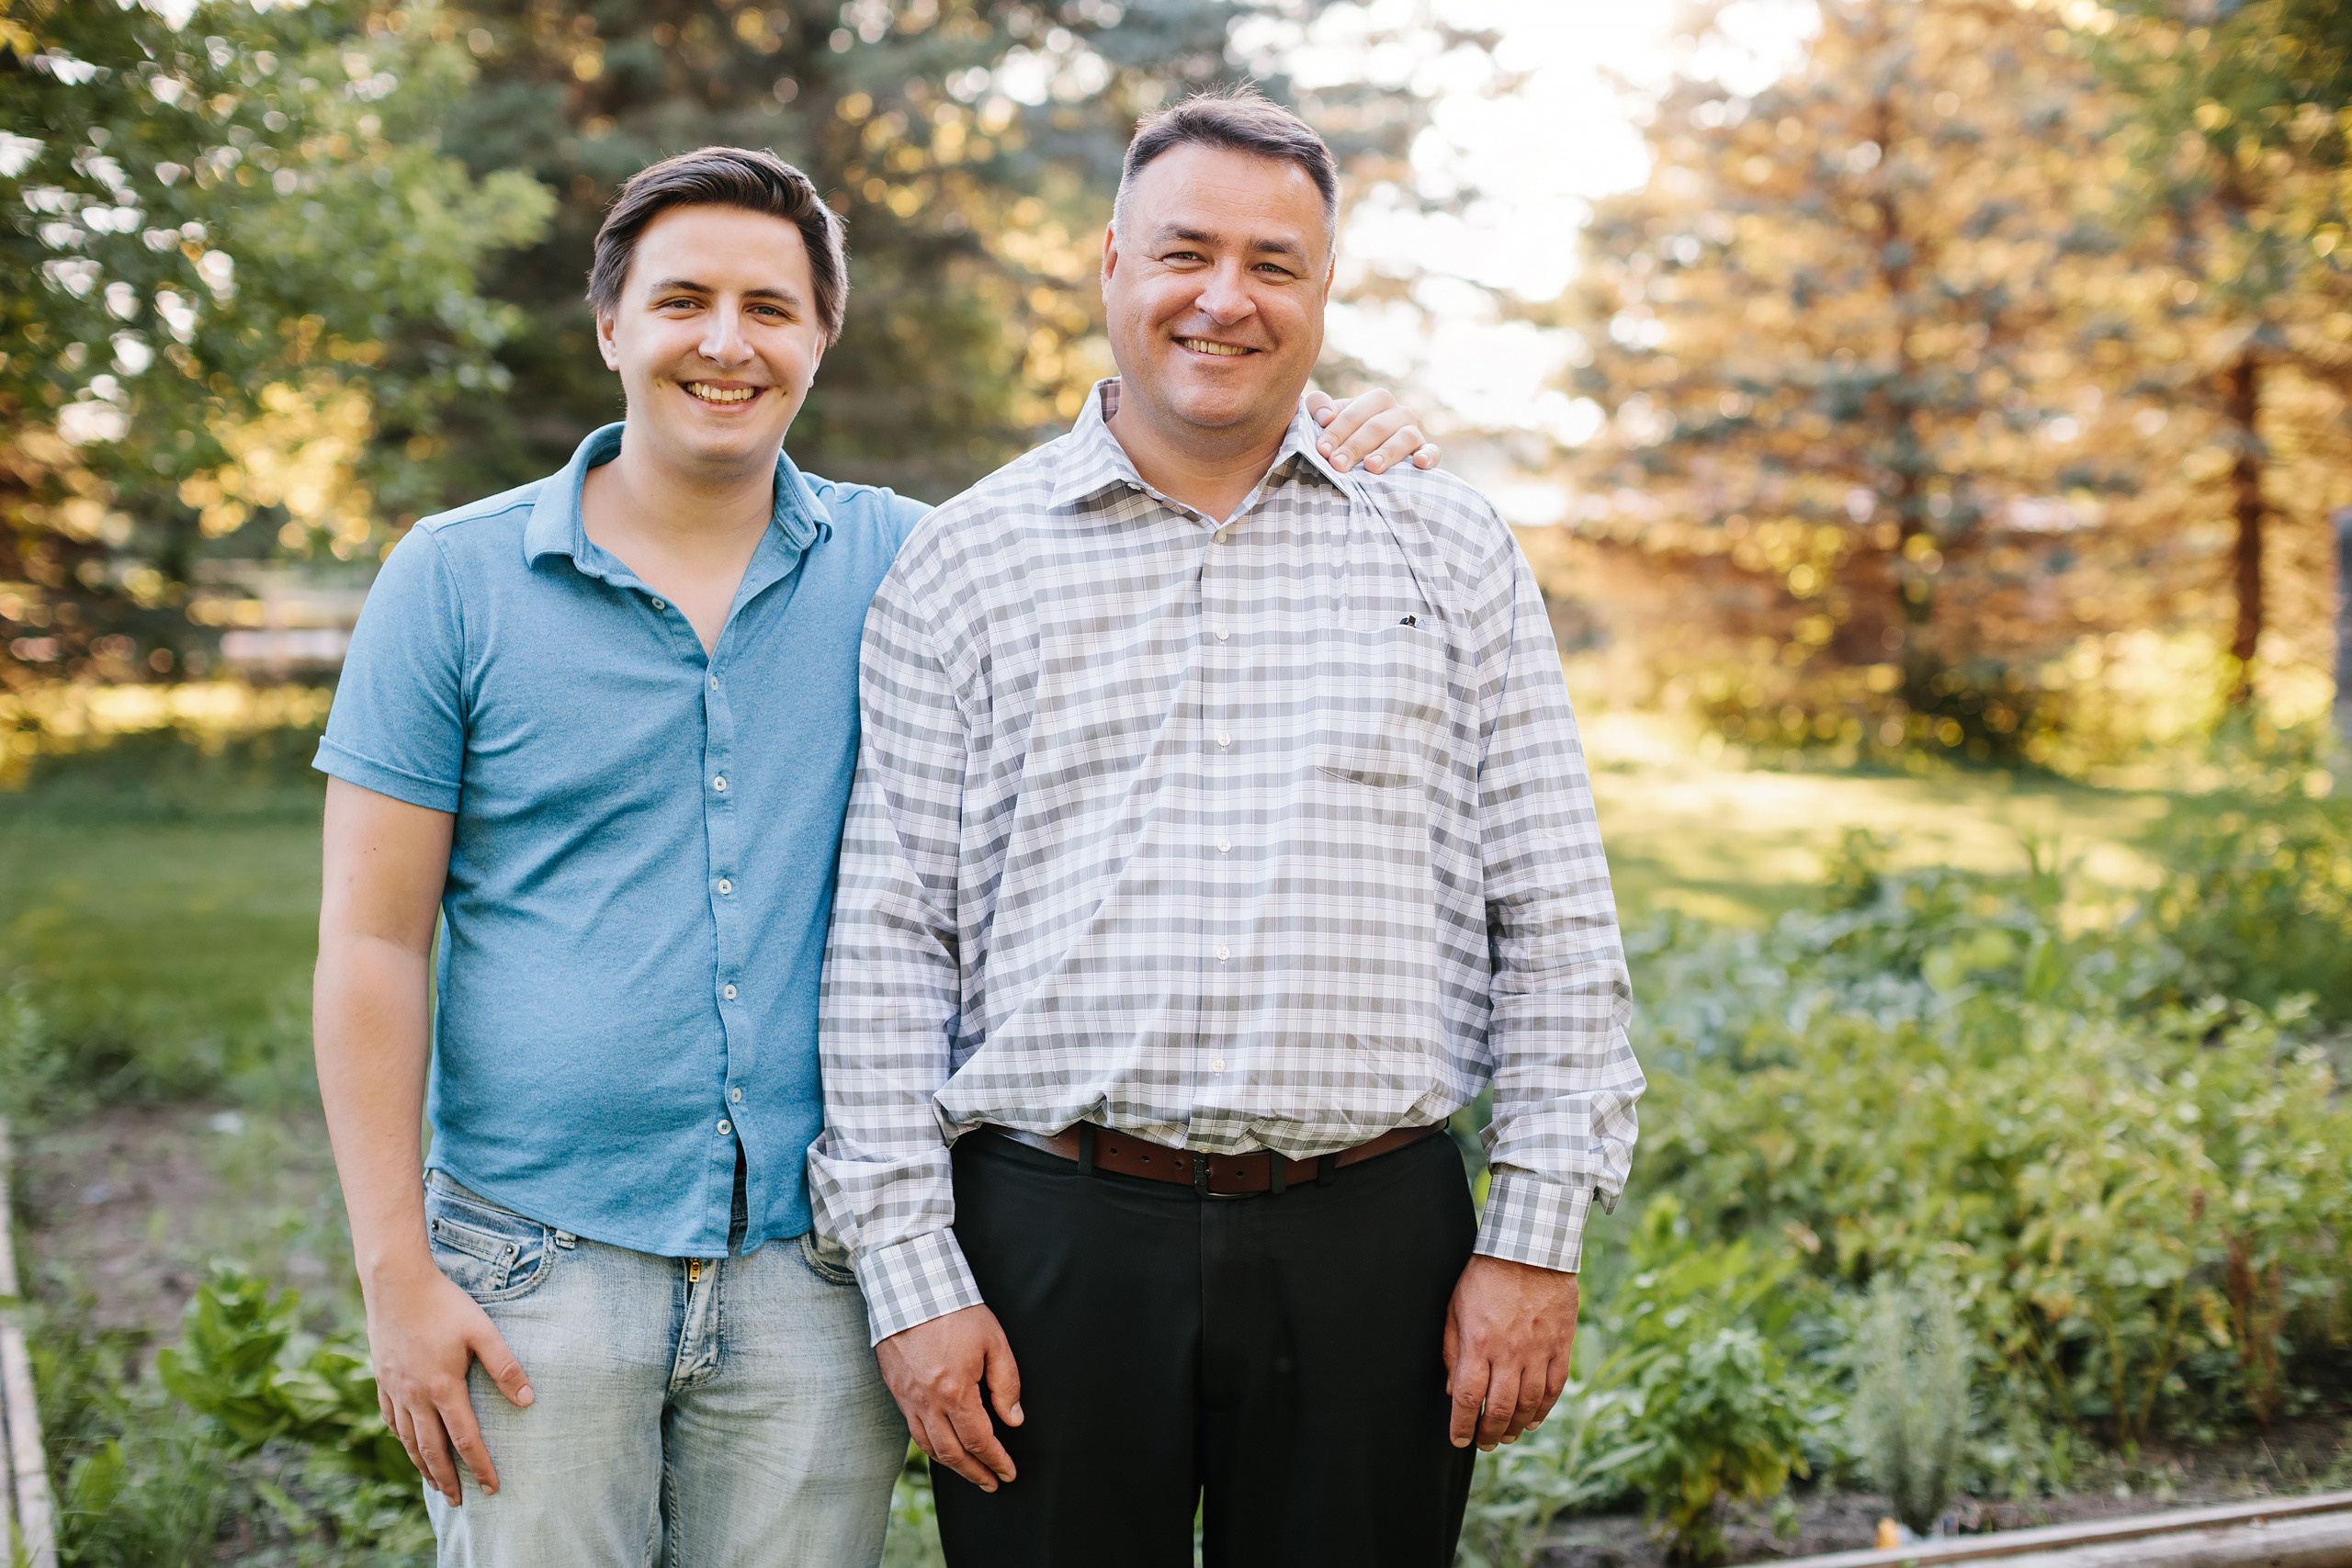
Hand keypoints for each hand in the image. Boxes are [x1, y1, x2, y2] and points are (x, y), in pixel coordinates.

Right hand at [364, 1260, 533, 1504]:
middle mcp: (416, 1396)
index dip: (481, 1466)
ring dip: (422, 1464)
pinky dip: (400, 1438)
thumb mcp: (483, 1331)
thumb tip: (528, 1401)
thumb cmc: (445, 1304)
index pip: (466, 1440)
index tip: (492, 1488)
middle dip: (447, 1479)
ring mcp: (395, 1389)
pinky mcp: (382, 1378)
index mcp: (444, 1388)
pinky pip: (390, 1418)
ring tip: (434, 1482)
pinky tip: (406, 1442)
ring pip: (408, 1439)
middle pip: (432, 1449)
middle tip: (459, 1501)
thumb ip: (506, 1367)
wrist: (396, 1283)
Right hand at [876, 1304, 1023, 1491]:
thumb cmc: (956, 1311)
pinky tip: (944, 1447)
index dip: (996, 1460)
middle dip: (975, 1472)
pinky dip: (931, 1445)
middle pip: (952, 1453)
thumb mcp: (995, 1342)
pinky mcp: (896, 1390)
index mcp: (955, 1391)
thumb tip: (1013, 1419)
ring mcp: (907, 1398)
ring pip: (929, 1446)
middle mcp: (927, 1402)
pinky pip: (913, 1429)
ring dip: (952, 1466)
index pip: (979, 1440)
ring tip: (971, 1472)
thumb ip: (1007, 1384)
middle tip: (991, 1483)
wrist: (909, 1287)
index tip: (1008, 1472)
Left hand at [1302, 386, 1439, 474]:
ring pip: (1405, 437)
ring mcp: (1414, 432)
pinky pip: (1433, 452)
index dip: (1337, 431)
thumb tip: (1325, 416)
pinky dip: (1428, 456)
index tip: (1321, 450)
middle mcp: (1398, 413)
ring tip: (1370, 467)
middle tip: (1337, 464)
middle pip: (1378, 426)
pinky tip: (1418, 463)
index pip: (1356, 412)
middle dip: (1355, 446)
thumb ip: (1318, 406)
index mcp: (1376, 400)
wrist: (1359, 458)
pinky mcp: (1425, 452)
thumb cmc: (1340, 435)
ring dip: (1387, 452)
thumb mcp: (1325, 419)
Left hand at [1442, 1255, 1578, 1451]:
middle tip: (1484, 1444)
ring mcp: (1538, 1351)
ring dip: (1515, 1426)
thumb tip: (1453, 1391)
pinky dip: (1544, 1410)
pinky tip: (1532, 1420)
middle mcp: (1509, 1353)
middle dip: (1488, 1434)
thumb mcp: (1455, 1308)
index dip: (1462, 1426)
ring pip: (1529, 1404)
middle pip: (1499, 1409)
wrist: (1529, 1250)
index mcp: (1479, 1343)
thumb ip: (1452, 1350)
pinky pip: (1554, 1387)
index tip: (1459, 1439)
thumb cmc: (1485, 1277)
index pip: (1468, 1398)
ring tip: (1505, 1435)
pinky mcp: (1560, 1346)